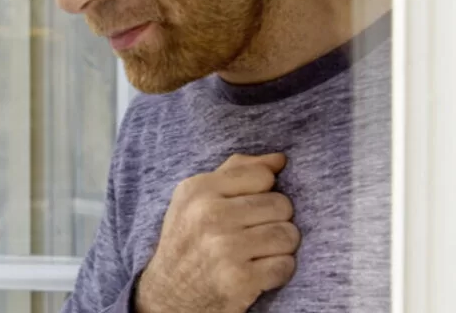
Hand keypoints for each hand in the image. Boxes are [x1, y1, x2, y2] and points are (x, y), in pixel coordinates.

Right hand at [136, 153, 299, 312]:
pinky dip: (277, 272)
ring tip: (256, 254)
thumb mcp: (195, 200)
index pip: (262, 175)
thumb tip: (279, 159)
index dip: (262, 193)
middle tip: (253, 235)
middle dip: (274, 221)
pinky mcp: (239, 279)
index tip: (246, 209)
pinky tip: (257, 273)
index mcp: (197, 190)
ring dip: (279, 248)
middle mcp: (208, 215)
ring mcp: (224, 248)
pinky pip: (285, 265)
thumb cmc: (188, 242)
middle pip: (281, 204)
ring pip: (288, 235)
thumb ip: (235, 172)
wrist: (167, 297)